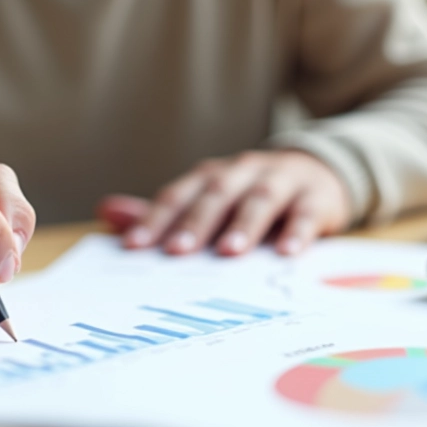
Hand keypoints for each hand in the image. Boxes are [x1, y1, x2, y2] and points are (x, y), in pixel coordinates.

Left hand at [97, 150, 349, 255]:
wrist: (320, 174)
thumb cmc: (251, 196)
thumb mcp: (209, 201)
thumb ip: (164, 212)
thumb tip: (107, 211)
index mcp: (211, 177)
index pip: (178, 196)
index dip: (155, 219)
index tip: (134, 247)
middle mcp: (242, 172)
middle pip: (215, 194)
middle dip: (195, 222)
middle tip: (177, 251)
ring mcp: (281, 181)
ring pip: (259, 198)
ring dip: (243, 225)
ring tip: (228, 252)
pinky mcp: (316, 197)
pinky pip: (305, 212)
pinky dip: (297, 231)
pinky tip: (288, 253)